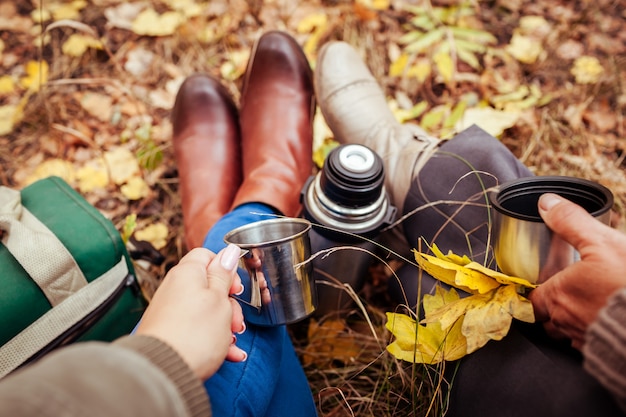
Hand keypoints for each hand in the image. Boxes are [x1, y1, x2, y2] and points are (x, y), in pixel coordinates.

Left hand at [136, 245, 246, 379]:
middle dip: (228, 304)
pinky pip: (198, 329)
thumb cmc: (194, 334)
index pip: (207, 256)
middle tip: (235, 319)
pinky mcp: (171, 333)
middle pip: (209, 286)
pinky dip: (214, 339)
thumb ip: (224, 274)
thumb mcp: (219, 299)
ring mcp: (172, 312)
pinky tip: (229, 353)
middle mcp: (176, 289)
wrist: (164, 371)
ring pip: (206, 311)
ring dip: (225, 325)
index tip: (235, 287)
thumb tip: (230, 251)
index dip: (225, 268)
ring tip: (232, 341)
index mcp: (187, 273)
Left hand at [528, 193, 625, 349]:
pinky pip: (590, 344)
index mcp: (557, 296)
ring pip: (569, 332)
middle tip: (572, 292)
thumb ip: (571, 223)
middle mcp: (565, 322)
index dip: (539, 289)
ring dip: (574, 319)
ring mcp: (585, 340)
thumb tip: (547, 203)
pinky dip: (594, 333)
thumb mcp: (603, 243)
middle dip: (556, 305)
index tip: (547, 282)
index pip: (533, 297)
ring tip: (592, 304)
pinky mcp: (604, 353)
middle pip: (549, 316)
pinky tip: (609, 321)